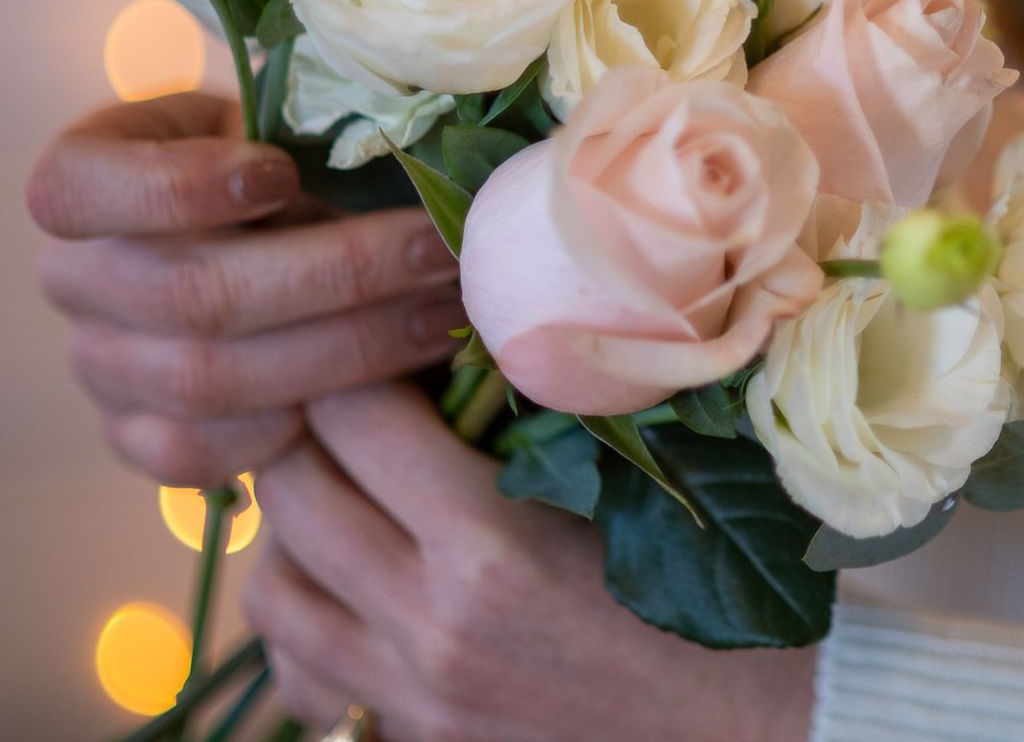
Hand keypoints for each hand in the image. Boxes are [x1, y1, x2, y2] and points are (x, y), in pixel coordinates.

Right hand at [28, 93, 462, 486]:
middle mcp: (72, 277)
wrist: (257, 241)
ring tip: (442, 318)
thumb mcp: (281, 123)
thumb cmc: (279, 161)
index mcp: (82, 178)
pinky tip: (374, 392)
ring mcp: (97, 365)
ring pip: (209, 379)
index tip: (279, 172)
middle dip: (337, 276)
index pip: (79, 188)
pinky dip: (289, 429)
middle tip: (438, 254)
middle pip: (190, 294)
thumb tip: (421, 172)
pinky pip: (197, 454)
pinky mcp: (133, 435)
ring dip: (346, 351)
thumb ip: (313, 141)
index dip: (178, 187)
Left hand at [248, 385, 816, 741]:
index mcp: (491, 551)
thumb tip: (465, 324)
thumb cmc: (718, 580)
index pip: (351, 416)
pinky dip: (309, 618)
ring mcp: (412, 694)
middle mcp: (430, 627)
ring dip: (291, 524)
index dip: (354, 356)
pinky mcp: (414, 735)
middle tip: (353, 388)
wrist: (751, 725)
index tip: (383, 332)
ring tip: (343, 482)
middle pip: (289, 492)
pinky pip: (304, 670)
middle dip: (305, 422)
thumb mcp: (638, 481)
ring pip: (272, 589)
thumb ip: (546, 409)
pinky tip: (356, 583)